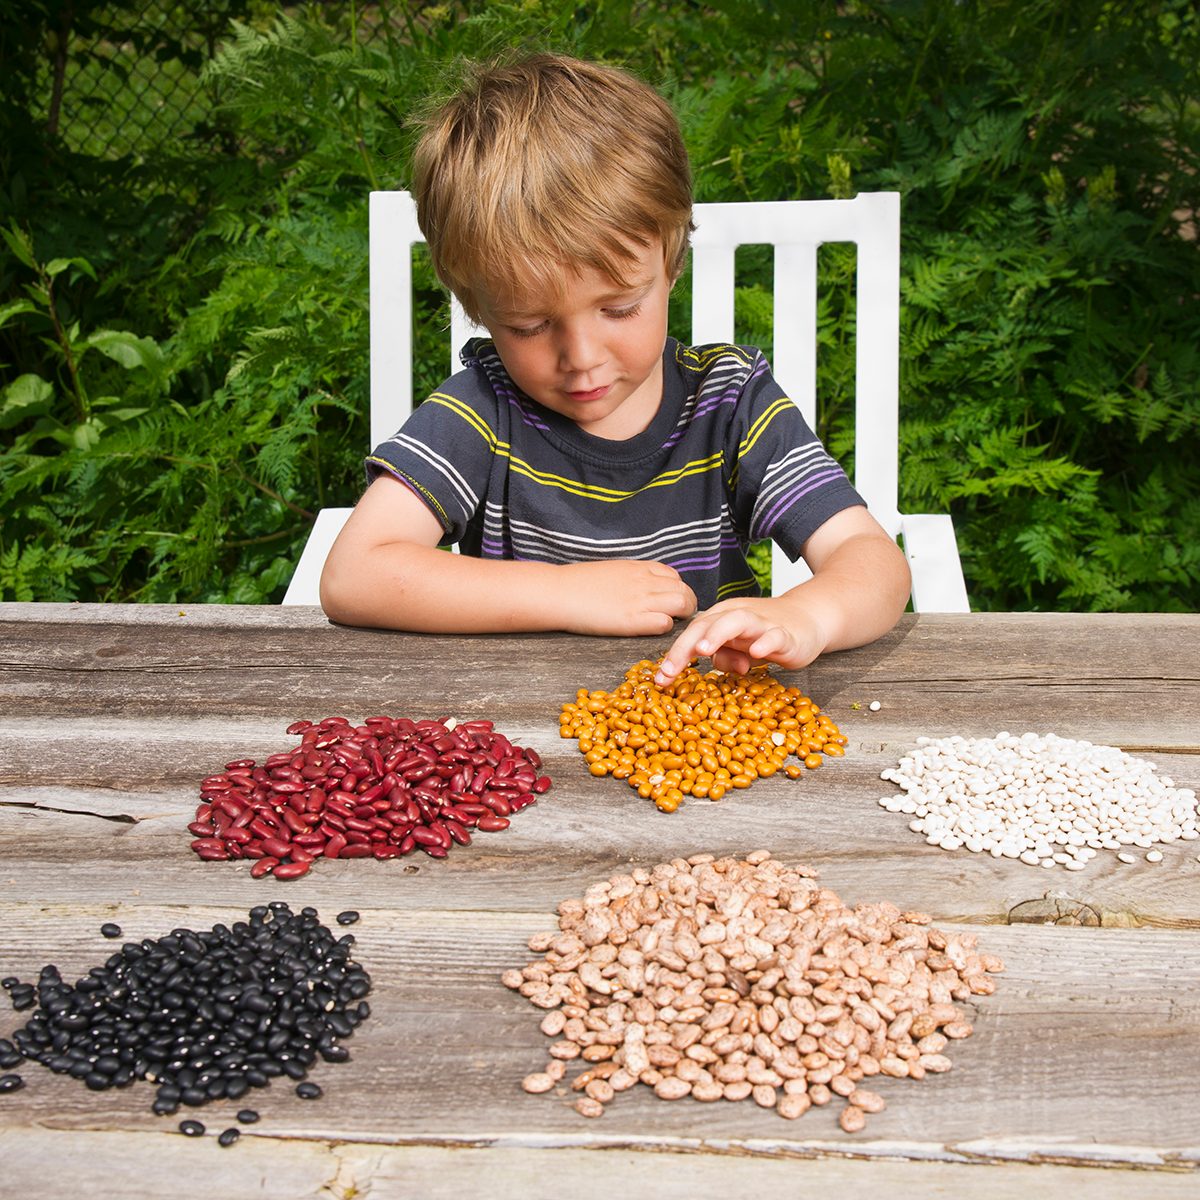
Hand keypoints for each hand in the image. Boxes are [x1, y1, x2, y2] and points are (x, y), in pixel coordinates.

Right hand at [559, 559, 696, 636]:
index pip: (673, 576)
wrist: (558, 592)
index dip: (675, 590)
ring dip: (681, 616)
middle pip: (684, 590)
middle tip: (677, 618)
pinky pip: (664, 623)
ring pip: (681, 603)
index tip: (669, 602)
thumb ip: (631, 576)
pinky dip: (665, 627)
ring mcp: (640, 600)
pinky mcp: (631, 620)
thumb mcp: (611, 570)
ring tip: (669, 625)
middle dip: (687, 605)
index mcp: (638, 568)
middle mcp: (644, 581)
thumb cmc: (578, 583)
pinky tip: (651, 630)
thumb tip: (641, 586)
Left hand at [654, 596, 826, 684]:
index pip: (693, 633)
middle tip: (670, 669)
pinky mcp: (786, 634)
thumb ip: (724, 656)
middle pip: (706, 624)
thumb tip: (713, 666)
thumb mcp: (739, 647)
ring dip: (718, 634)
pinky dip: (765, 642)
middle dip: (686, 646)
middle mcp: (738, 617)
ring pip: (736, 621)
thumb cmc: (766, 634)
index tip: (660, 679)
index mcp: (722, 618)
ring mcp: (762, 624)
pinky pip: (774, 636)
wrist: (808, 619)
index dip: (675, 654)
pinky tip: (756, 653)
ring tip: (703, 649)